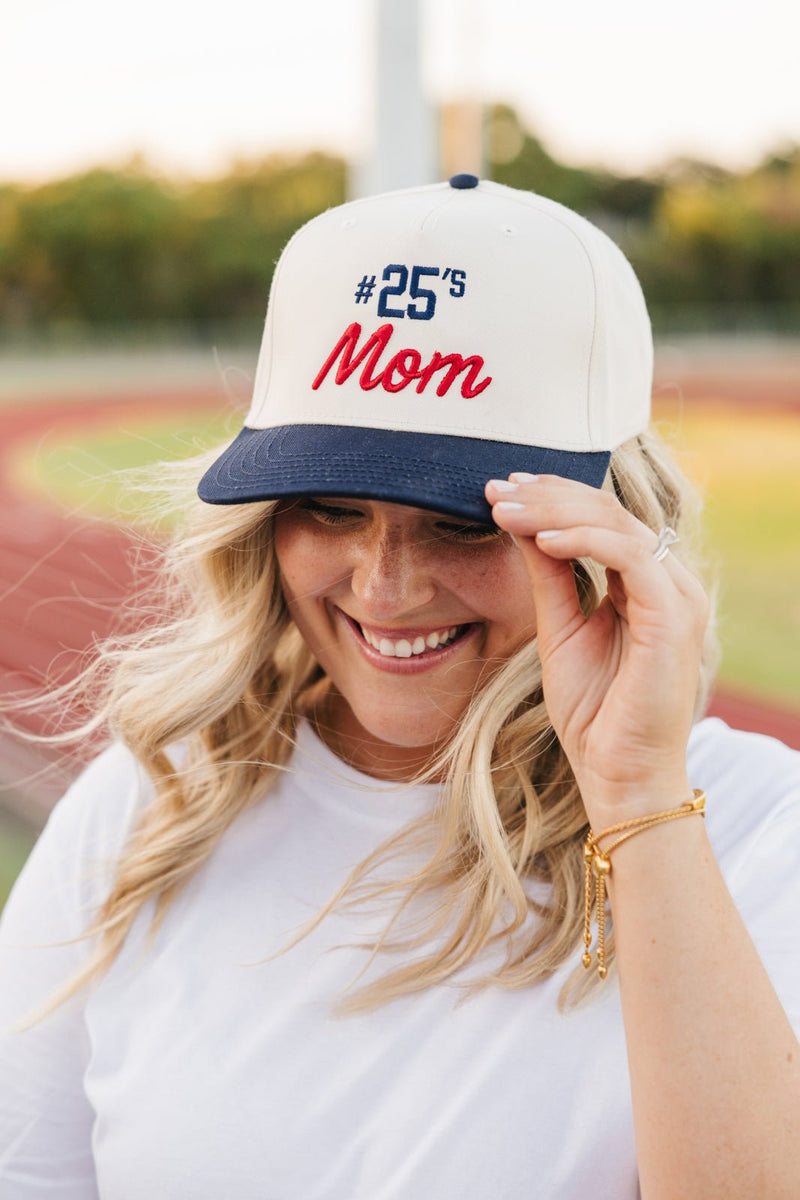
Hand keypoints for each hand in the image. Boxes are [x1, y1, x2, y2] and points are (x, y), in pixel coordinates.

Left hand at [485, 473, 709, 824]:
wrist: (618, 776)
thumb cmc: (594, 713)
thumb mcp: (559, 630)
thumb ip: (549, 577)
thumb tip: (523, 525)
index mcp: (647, 584)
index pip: (602, 519)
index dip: (553, 496)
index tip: (502, 489)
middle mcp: (669, 582)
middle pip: (609, 512)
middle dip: (547, 494)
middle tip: (495, 488)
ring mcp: (677, 596)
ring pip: (617, 524)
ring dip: (554, 510)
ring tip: (505, 509)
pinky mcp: (673, 616)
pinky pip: (630, 556)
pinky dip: (583, 541)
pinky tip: (540, 539)